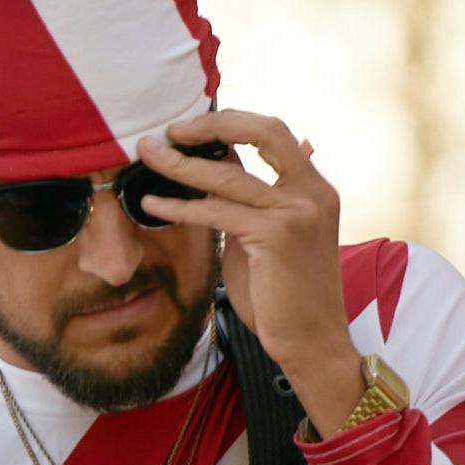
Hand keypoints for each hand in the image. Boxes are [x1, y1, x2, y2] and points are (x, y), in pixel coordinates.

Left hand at [129, 110, 367, 427]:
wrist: (313, 343)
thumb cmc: (288, 297)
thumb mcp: (273, 236)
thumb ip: (253, 200)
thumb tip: (224, 164)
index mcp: (316, 188)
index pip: (274, 133)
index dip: (232, 121)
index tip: (195, 126)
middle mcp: (312, 193)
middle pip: (261, 132)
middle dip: (211, 124)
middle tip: (171, 130)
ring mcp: (295, 213)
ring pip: (226, 175)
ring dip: (179, 163)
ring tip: (147, 154)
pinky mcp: (274, 237)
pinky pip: (214, 212)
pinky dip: (178, 206)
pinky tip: (152, 203)